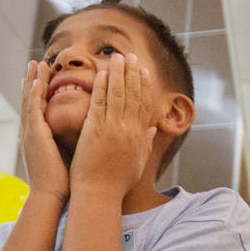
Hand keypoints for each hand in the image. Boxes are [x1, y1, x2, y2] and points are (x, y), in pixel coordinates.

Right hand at [20, 61, 68, 205]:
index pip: (40, 110)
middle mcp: (32, 133)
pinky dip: (35, 93)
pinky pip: (33, 109)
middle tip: (36, 63)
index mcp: (39, 139)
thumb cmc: (64, 183)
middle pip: (31, 101)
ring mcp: (31, 133)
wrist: (52, 197)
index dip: (42, 94)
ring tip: (36, 63)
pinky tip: (39, 79)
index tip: (46, 78)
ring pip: (30, 100)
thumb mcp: (69, 158)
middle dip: (34, 81)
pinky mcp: (35, 135)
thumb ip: (74, 144)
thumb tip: (91, 137)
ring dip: (33, 80)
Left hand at [69, 52, 156, 201]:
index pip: (145, 106)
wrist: (99, 194)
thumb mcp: (137, 164)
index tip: (145, 71)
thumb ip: (145, 144)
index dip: (145, 87)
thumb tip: (152, 130)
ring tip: (118, 57)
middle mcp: (129, 130)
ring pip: (119, 95)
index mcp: (139, 137)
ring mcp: (113, 129)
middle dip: (133, 73)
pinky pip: (100, 103)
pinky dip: (103, 87)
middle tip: (131, 56)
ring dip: (119, 73)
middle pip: (134, 95)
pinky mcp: (96, 130)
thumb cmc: (116, 184)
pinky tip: (103, 73)